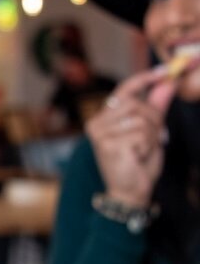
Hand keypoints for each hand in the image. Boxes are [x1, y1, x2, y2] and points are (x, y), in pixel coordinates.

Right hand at [86, 69, 172, 208]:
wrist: (130, 192)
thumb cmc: (138, 164)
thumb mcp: (150, 131)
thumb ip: (156, 107)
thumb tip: (167, 83)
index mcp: (104, 118)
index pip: (123, 91)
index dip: (144, 79)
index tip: (164, 71)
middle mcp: (96, 123)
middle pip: (137, 105)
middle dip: (154, 119)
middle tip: (156, 138)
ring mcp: (99, 134)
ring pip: (141, 119)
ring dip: (151, 135)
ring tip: (143, 150)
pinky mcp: (108, 144)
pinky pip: (141, 134)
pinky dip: (147, 146)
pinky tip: (138, 157)